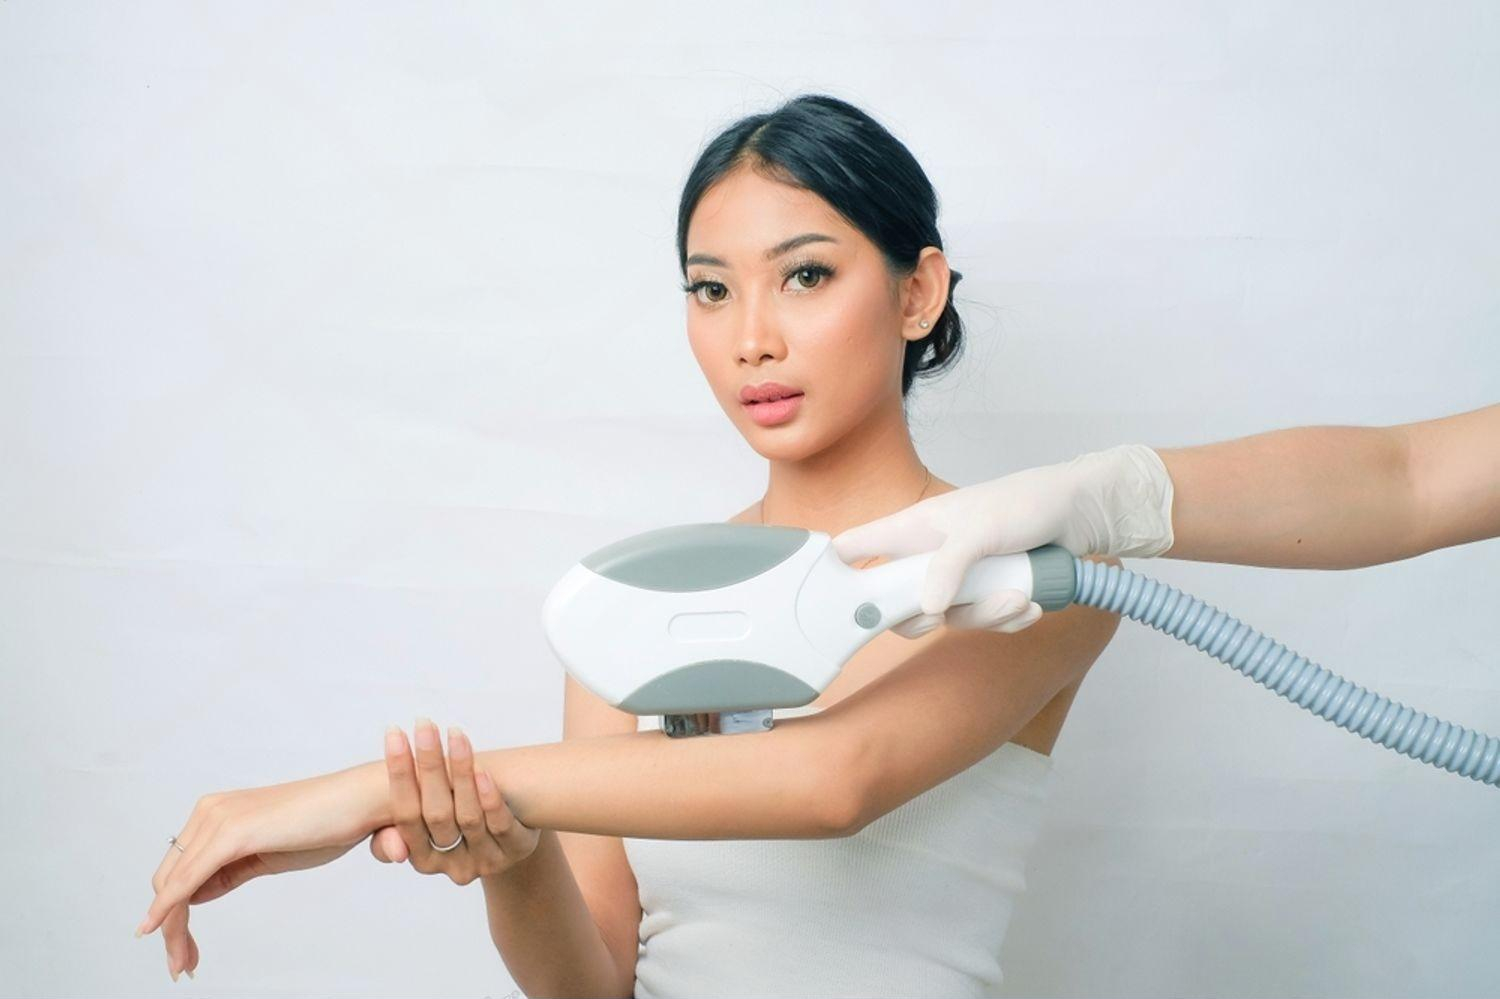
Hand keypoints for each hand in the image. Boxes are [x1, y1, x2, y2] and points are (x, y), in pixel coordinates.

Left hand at [134, 770, 375, 980]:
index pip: (179, 869)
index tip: (185, 949)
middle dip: (170, 926)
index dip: (173, 911)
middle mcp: (210, 811)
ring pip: (173, 885)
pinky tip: (157, 929)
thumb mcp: (267, 854)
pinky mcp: (231, 834)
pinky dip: (168, 909)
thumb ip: (229, 870)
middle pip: (169, 879)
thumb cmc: (327, 824)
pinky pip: (186, 880)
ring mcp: (218, 819)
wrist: (361, 801)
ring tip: (183, 963)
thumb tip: (196, 893)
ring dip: (172, 929)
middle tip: (183, 965)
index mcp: (218, 812)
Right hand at [368, 718, 539, 883]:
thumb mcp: (426, 828)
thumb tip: (395, 850)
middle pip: (436, 814)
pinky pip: (501, 826)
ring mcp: (485, 860)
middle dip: (429, 766)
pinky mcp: (516, 850)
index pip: (405, 816)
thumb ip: (395, 834)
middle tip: (424, 725)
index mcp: (422, 858)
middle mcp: (451, 865)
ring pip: (469, 817)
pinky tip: (482, 770)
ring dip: (460, 773)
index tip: (394, 734)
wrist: (509, 835)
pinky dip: (490, 798)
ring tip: (455, 736)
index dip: (399, 775)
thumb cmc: (456, 821)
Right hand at [831, 445, 1174, 636]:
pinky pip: (983, 622)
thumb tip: (925, 608)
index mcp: (912, 530)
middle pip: (897, 603)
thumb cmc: (1025, 502)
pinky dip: (1009, 617)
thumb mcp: (980, 530)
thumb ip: (947, 566)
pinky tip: (1031, 603)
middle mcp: (928, 556)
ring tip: (1018, 598)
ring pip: (948, 618)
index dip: (833, 573)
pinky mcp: (987, 592)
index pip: (854, 549)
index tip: (831, 602)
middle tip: (944, 615)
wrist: (1082, 514)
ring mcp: (957, 577)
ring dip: (985, 615)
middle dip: (926, 616)